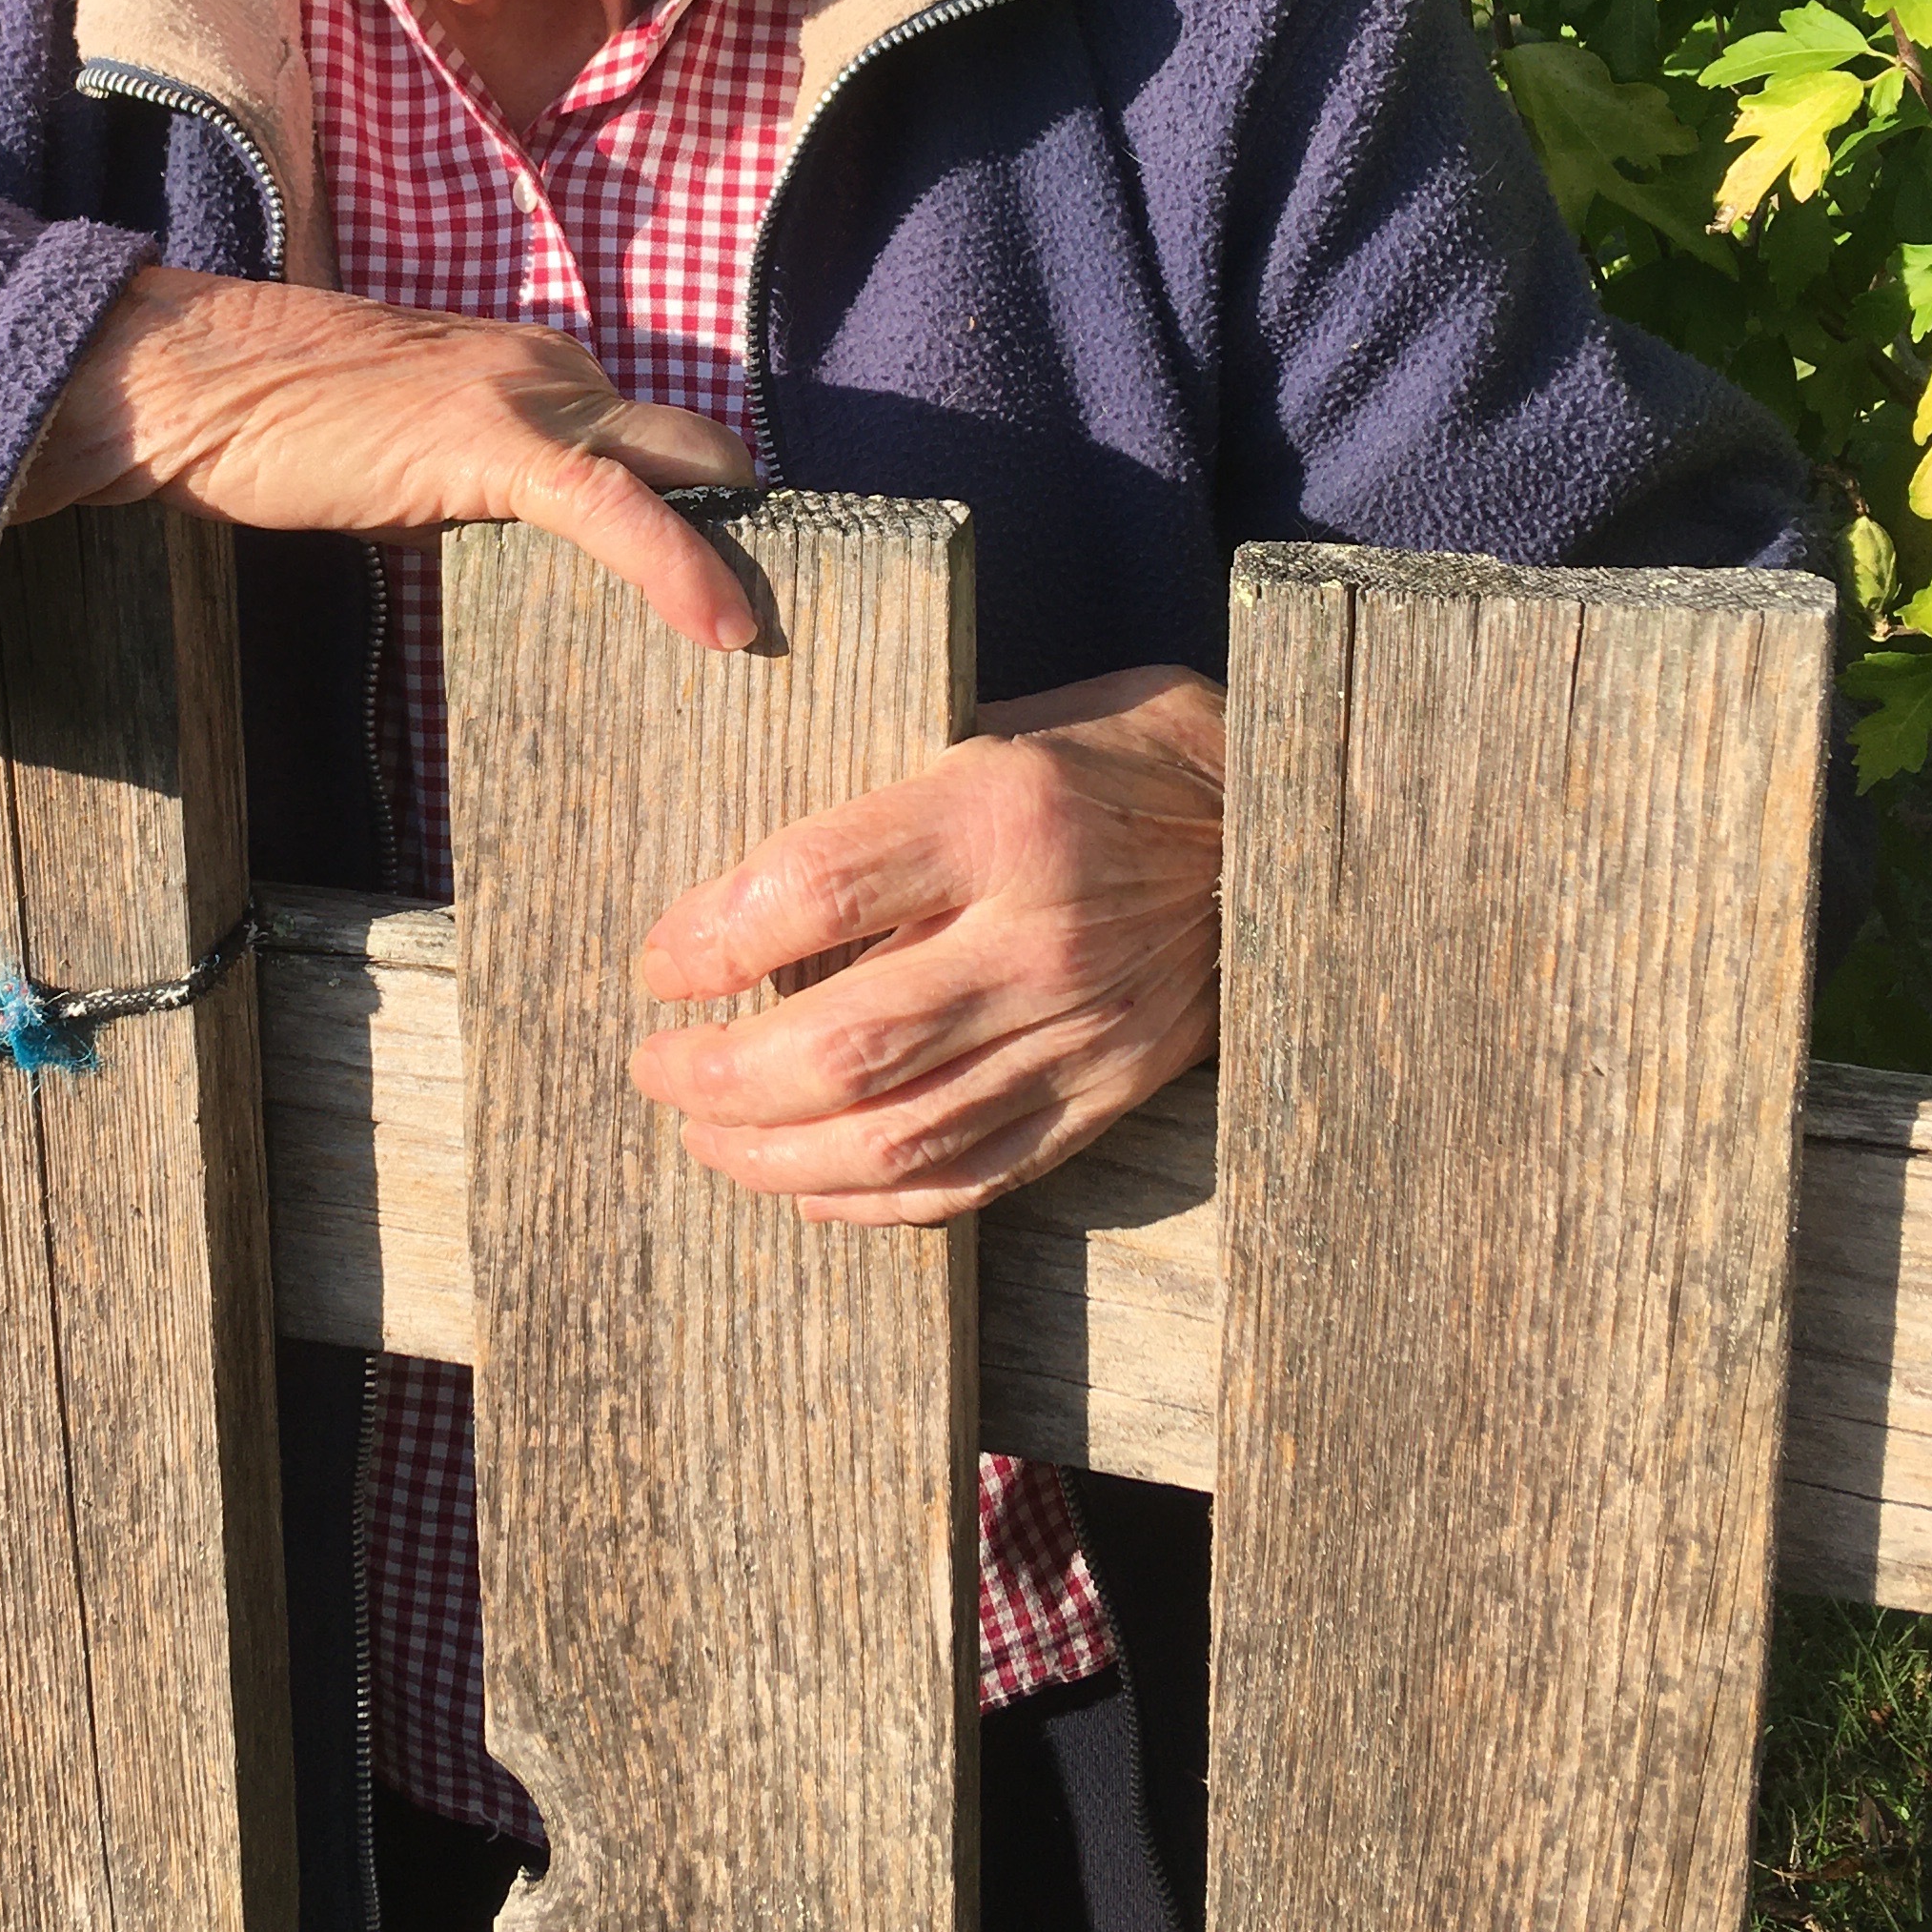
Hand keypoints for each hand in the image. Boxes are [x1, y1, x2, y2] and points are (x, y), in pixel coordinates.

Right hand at [15, 264, 761, 649]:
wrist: (193, 383)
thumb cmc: (277, 428)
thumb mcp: (409, 460)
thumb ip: (484, 493)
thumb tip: (530, 562)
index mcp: (537, 368)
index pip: (661, 438)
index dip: (711, 511)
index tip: (747, 581)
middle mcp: (553, 367)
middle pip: (697, 448)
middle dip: (748, 529)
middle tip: (786, 619)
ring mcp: (528, 397)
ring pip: (679, 470)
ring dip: (735, 554)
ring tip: (775, 641)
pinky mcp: (493, 443)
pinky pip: (617, 507)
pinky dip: (680, 567)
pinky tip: (725, 630)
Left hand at [629, 667, 1224, 1223]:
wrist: (1277, 828)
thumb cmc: (1112, 758)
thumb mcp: (1000, 730)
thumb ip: (886, 811)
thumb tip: (742, 896)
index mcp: (1003, 814)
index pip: (816, 889)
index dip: (710, 941)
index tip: (657, 964)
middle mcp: (1041, 937)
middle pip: (845, 1044)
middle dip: (720, 1077)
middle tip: (655, 1067)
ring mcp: (1079, 1031)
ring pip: (896, 1137)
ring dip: (771, 1155)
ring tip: (704, 1132)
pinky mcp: (1105, 1096)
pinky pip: (969, 1177)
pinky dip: (868, 1201)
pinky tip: (802, 1188)